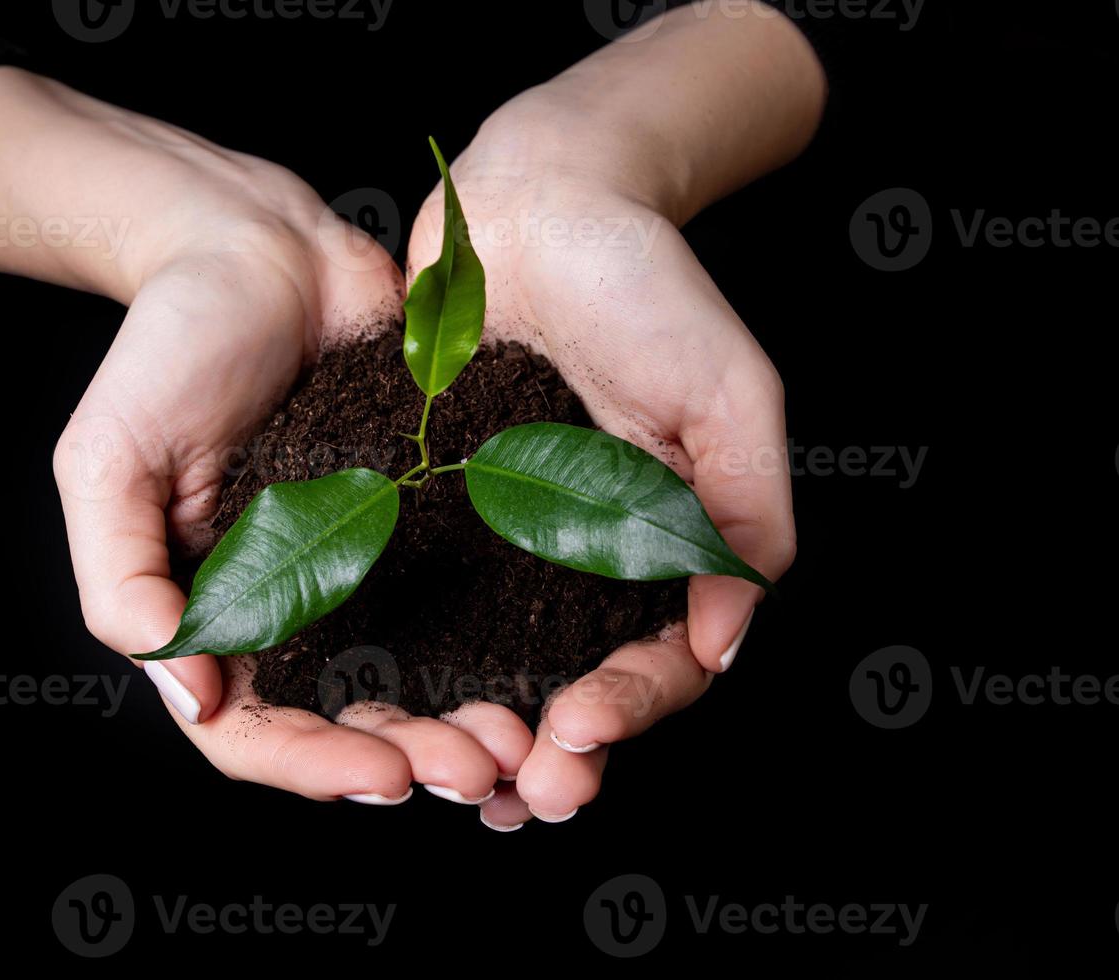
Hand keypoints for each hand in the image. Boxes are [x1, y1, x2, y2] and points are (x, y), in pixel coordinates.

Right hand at [0, 67, 533, 802]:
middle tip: (482, 771)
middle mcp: (288, 601)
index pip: (249, 730)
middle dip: (411, 757)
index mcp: (207, 608)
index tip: (386, 775)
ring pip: (416, 674)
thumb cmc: (164, 344)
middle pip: (347, 720)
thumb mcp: (108, 460)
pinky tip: (549, 662)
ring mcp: (360, 564)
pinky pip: (465, 597)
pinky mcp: (424, 518)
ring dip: (467, 719)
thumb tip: (188, 693)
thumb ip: (121, 577)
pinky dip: (503, 641)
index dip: (315, 767)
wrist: (260, 245)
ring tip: (526, 739)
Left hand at [403, 2, 820, 825]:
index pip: (661, 661)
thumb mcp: (729, 394)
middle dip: (552, 754)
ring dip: (476, 731)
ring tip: (451, 780)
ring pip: (492, 663)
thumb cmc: (651, 284)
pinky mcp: (429, 507)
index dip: (630, 710)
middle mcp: (583, 556)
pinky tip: (376, 701)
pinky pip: (414, 597)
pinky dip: (404, 656)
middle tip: (521, 795)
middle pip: (574, 685)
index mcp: (665, 545)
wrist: (542, 200)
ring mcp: (504, 538)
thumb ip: (743, 513)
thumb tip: (723, 642)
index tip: (581, 732)